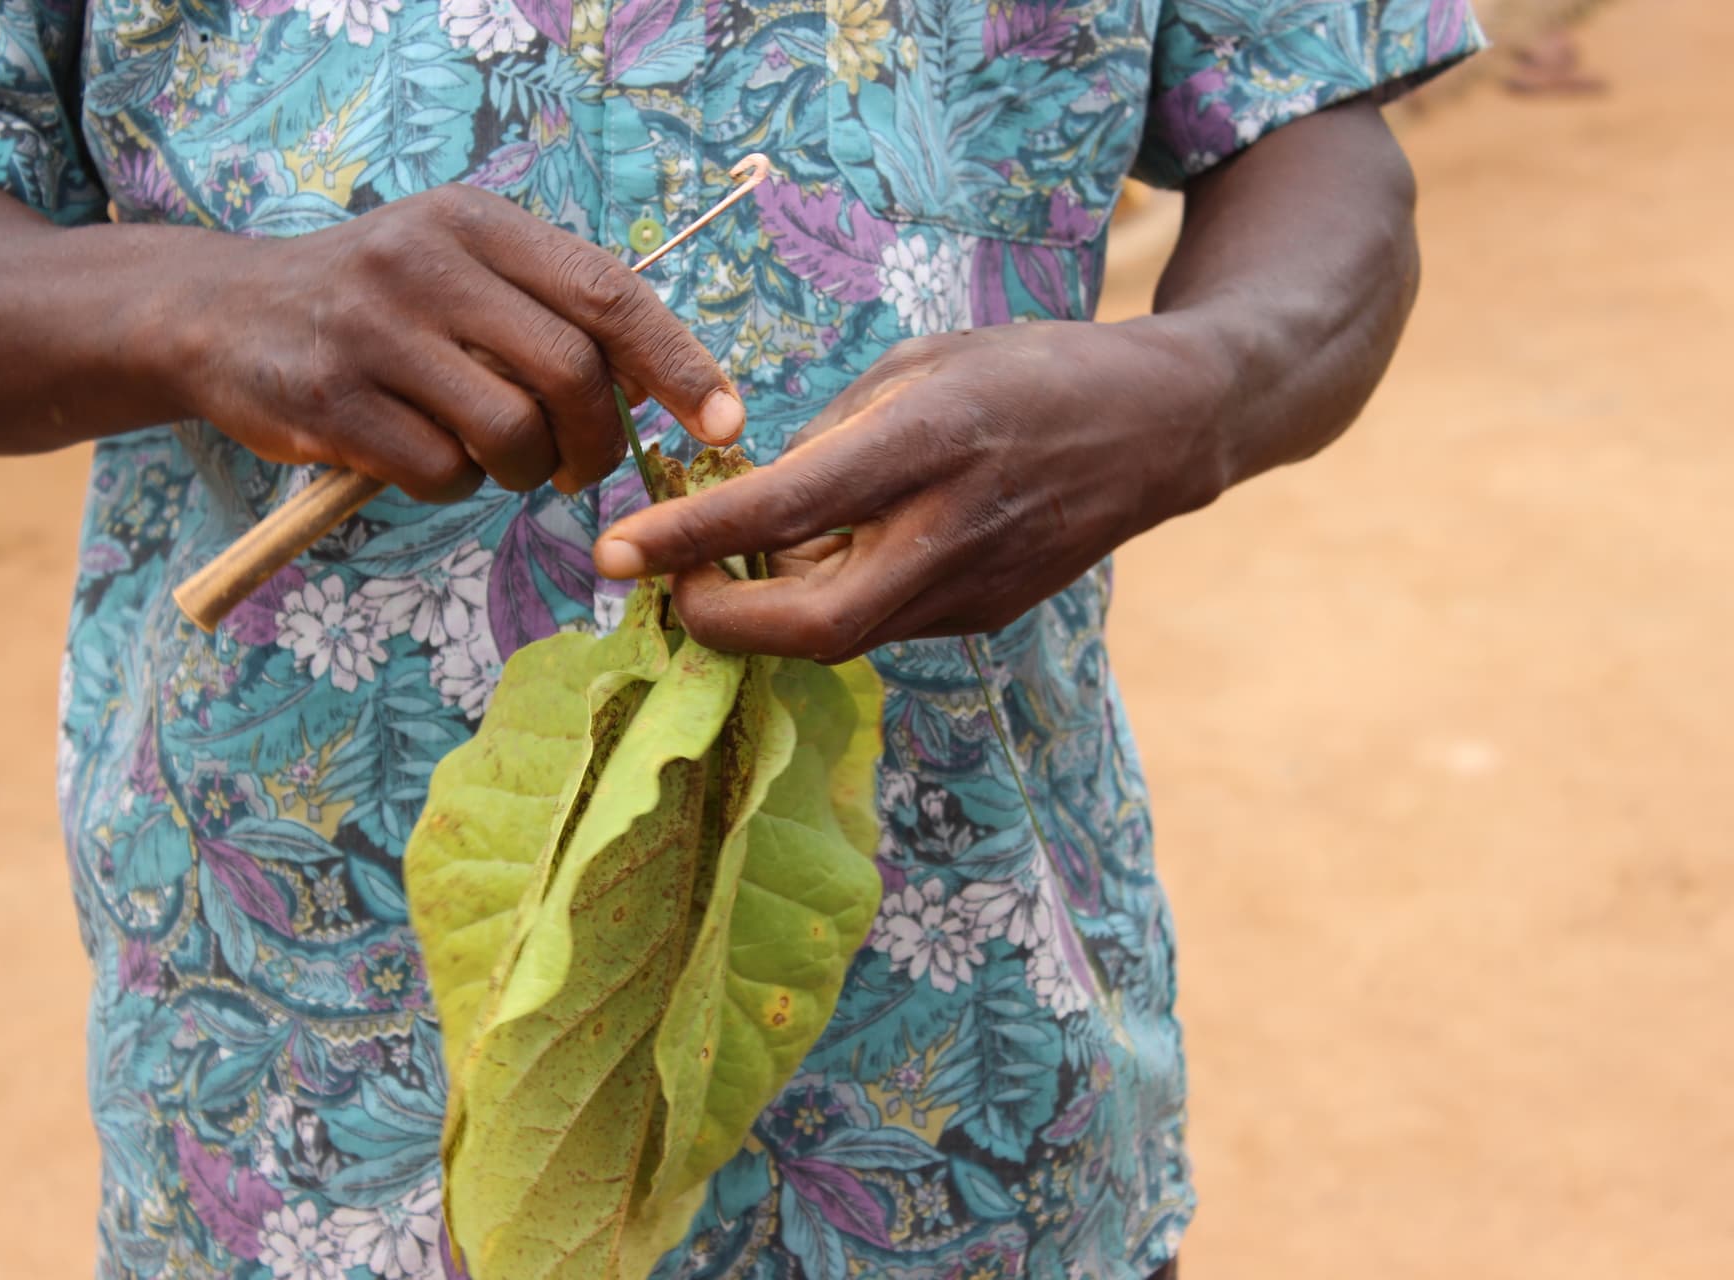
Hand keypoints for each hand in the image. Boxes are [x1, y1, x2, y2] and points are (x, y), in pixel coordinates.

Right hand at [165, 186, 742, 500]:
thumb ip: (550, 308)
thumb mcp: (460, 268)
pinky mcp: (329, 399)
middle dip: (597, 441)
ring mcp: (374, 331)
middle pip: (570, 372)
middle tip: (581, 468)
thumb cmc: (377, 306)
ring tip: (495, 461)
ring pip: (509, 433)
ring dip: (522, 471)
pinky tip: (422, 459)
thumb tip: (666, 384)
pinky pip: (438, 472)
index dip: (679, 364)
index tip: (726, 421)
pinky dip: (451, 485)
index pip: (609, 291)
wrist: (221, 314)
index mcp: (476, 223)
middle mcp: (426, 263)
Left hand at [591, 320, 1230, 660]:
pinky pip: (880, 624)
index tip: (613, 553)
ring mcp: (975, 589)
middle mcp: (952, 531)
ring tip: (738, 561)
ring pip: (839, 638)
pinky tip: (819, 560)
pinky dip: (827, 602)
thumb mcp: (920, 365)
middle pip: (809, 629)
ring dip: (768, 613)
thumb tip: (750, 494)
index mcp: (931, 442)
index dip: (689, 541)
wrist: (1162, 428)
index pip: (785, 509)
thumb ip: (831, 434)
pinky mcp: (985, 615)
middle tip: (668, 584)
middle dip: (717, 621)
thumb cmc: (1033, 370)